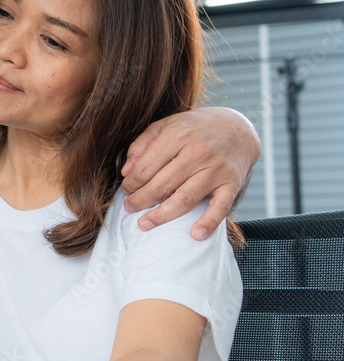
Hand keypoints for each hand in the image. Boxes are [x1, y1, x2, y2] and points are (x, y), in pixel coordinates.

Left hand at [120, 107, 260, 239]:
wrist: (235, 128)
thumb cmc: (193, 129)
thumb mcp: (165, 126)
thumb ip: (141, 145)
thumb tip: (126, 171)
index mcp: (177, 135)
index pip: (145, 167)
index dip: (131, 183)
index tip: (126, 190)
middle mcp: (197, 151)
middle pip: (161, 185)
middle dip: (140, 200)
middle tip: (129, 207)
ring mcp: (216, 169)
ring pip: (184, 199)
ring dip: (161, 216)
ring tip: (144, 224)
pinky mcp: (232, 183)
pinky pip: (220, 207)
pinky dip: (208, 223)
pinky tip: (195, 234)